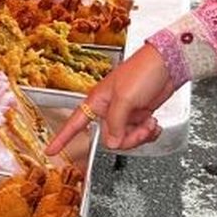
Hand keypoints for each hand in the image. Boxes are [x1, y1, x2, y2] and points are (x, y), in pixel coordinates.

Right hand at [46, 43, 174, 153]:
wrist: (166, 65)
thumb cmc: (142, 71)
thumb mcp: (125, 98)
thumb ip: (115, 123)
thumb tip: (111, 143)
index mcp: (97, 101)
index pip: (74, 123)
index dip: (61, 138)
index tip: (50, 150)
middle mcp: (109, 109)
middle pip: (110, 138)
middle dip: (128, 138)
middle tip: (140, 129)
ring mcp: (124, 113)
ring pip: (126, 138)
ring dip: (141, 135)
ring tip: (150, 123)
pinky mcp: (139, 114)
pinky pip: (139, 134)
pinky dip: (148, 132)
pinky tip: (153, 124)